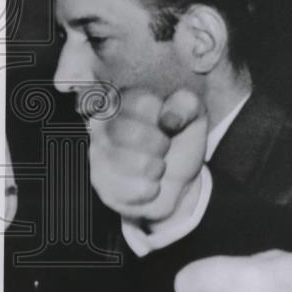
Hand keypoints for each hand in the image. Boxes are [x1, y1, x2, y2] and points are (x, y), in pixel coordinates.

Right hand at [87, 89, 206, 222]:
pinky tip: (153, 185)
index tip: (169, 123)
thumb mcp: (193, 115)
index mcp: (122, 100)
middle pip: (129, 132)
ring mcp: (99, 156)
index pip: (140, 102)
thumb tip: (171, 117)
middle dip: (159, 144)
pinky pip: (128, 190)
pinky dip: (150, 190)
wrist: (178, 180)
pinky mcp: (103, 186)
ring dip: (156, 168)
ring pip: (128, 163)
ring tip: (159, 166)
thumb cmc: (179, 140)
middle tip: (165, 146)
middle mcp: (101, 125)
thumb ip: (187, 105)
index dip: (164, 116)